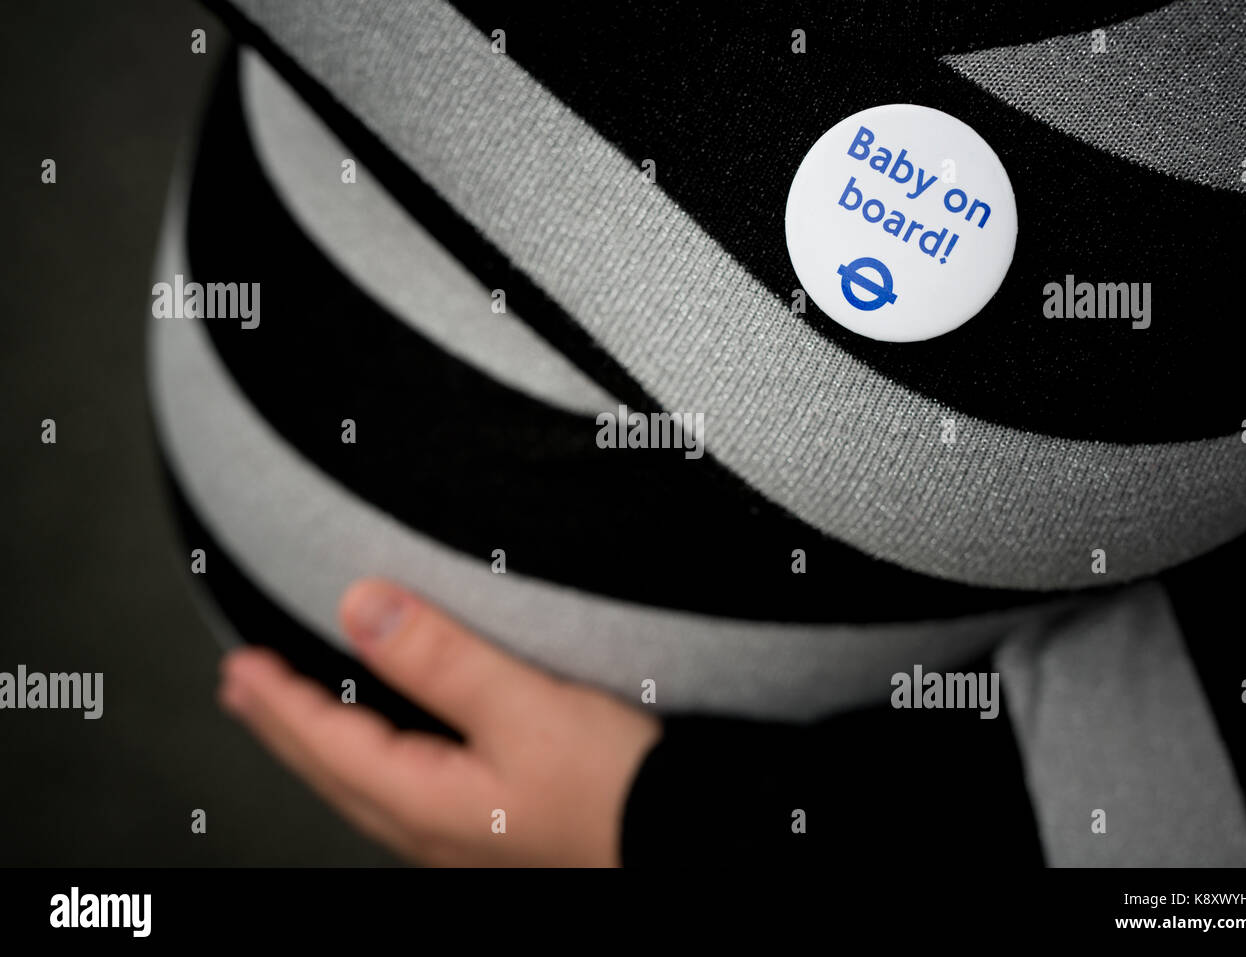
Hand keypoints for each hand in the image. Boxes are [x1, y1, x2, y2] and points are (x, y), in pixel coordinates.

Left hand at [217, 579, 662, 865]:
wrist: (694, 839)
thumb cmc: (621, 789)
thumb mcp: (527, 709)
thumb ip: (443, 660)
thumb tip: (361, 608)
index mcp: (429, 802)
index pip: (326, 744)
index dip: (278, 700)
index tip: (238, 665)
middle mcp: (437, 832)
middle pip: (335, 774)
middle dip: (283, 728)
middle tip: (243, 690)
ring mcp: (468, 840)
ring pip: (368, 788)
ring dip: (323, 746)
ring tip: (297, 715)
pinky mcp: (499, 833)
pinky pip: (407, 794)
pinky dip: (373, 760)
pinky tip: (392, 751)